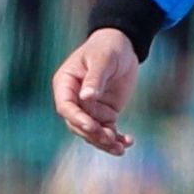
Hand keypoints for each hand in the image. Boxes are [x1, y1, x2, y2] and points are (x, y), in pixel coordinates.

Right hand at [52, 28, 139, 155]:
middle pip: (78, 124)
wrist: (123, 46)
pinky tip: (128, 142)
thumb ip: (94, 78)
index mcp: (66, 83)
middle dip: (93, 134)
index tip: (92, 126)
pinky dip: (117, 139)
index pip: (65, 107)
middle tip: (110, 138)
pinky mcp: (105, 113)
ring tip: (120, 147)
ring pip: (92, 132)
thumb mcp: (102, 59)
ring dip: (104, 142)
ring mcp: (90, 108)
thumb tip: (86, 98)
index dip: (77, 119)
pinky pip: (108, 130)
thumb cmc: (108, 47)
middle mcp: (75, 98)